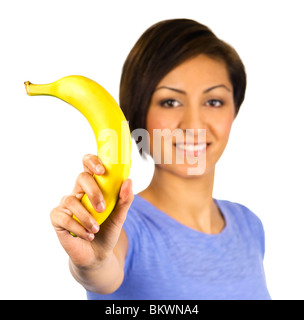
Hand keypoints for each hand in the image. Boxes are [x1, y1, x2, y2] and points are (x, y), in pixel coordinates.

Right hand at [50, 154, 133, 268]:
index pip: (88, 164)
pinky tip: (88, 235)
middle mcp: (78, 192)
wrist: (98, 255)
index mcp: (94, 186)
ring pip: (70, 200)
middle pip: (81, 178)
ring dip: (86, 216)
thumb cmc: (108, 231)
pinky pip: (63, 217)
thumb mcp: (120, 216)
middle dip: (93, 192)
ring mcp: (66, 205)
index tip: (102, 171)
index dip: (92, 161)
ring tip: (96, 229)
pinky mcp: (58, 219)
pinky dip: (77, 227)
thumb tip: (128, 181)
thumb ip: (125, 199)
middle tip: (102, 208)